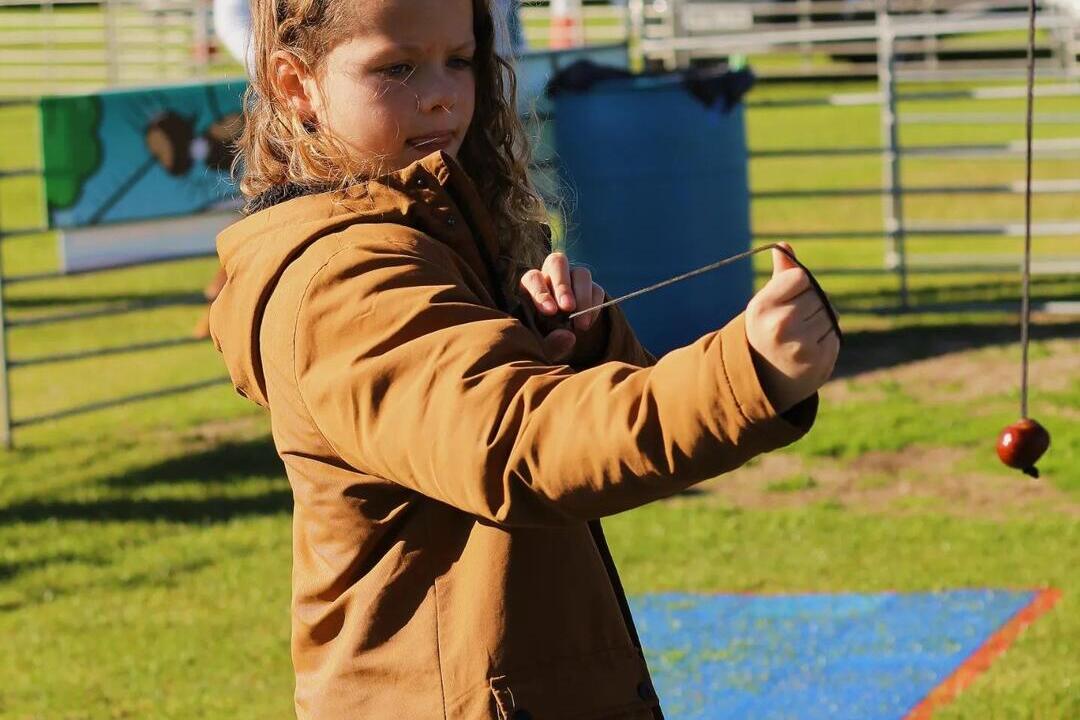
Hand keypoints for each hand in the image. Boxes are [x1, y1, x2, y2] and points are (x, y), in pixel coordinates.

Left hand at [518, 252, 604, 360]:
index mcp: (530, 285)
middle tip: (568, 308)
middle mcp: (551, 276)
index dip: (541, 293)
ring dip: (583, 297)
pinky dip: (594, 307)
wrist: (558, 340)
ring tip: (581, 324)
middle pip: (557, 263)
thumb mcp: (541, 346)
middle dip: (563, 286)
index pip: (533, 279)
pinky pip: (597, 290)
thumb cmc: (541, 340)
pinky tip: (587, 324)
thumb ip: (550, 343)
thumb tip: (569, 336)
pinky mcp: (591, 288)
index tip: (550, 312)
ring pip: (581, 273)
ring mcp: (573, 279)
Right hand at [744, 242, 839, 413]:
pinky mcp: (819, 360)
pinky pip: (834, 335)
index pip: (801, 277)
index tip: (787, 300)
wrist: (763, 379)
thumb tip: (784, 244)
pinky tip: (808, 350)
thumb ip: (780, 275)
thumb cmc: (766, 330)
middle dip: (811, 306)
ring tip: (799, 337)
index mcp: (762, 307)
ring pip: (829, 315)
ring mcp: (800, 344)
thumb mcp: (766, 303)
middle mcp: (780, 325)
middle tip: (793, 323)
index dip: (799, 286)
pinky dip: (826, 340)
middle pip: (818, 297)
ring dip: (820, 323)